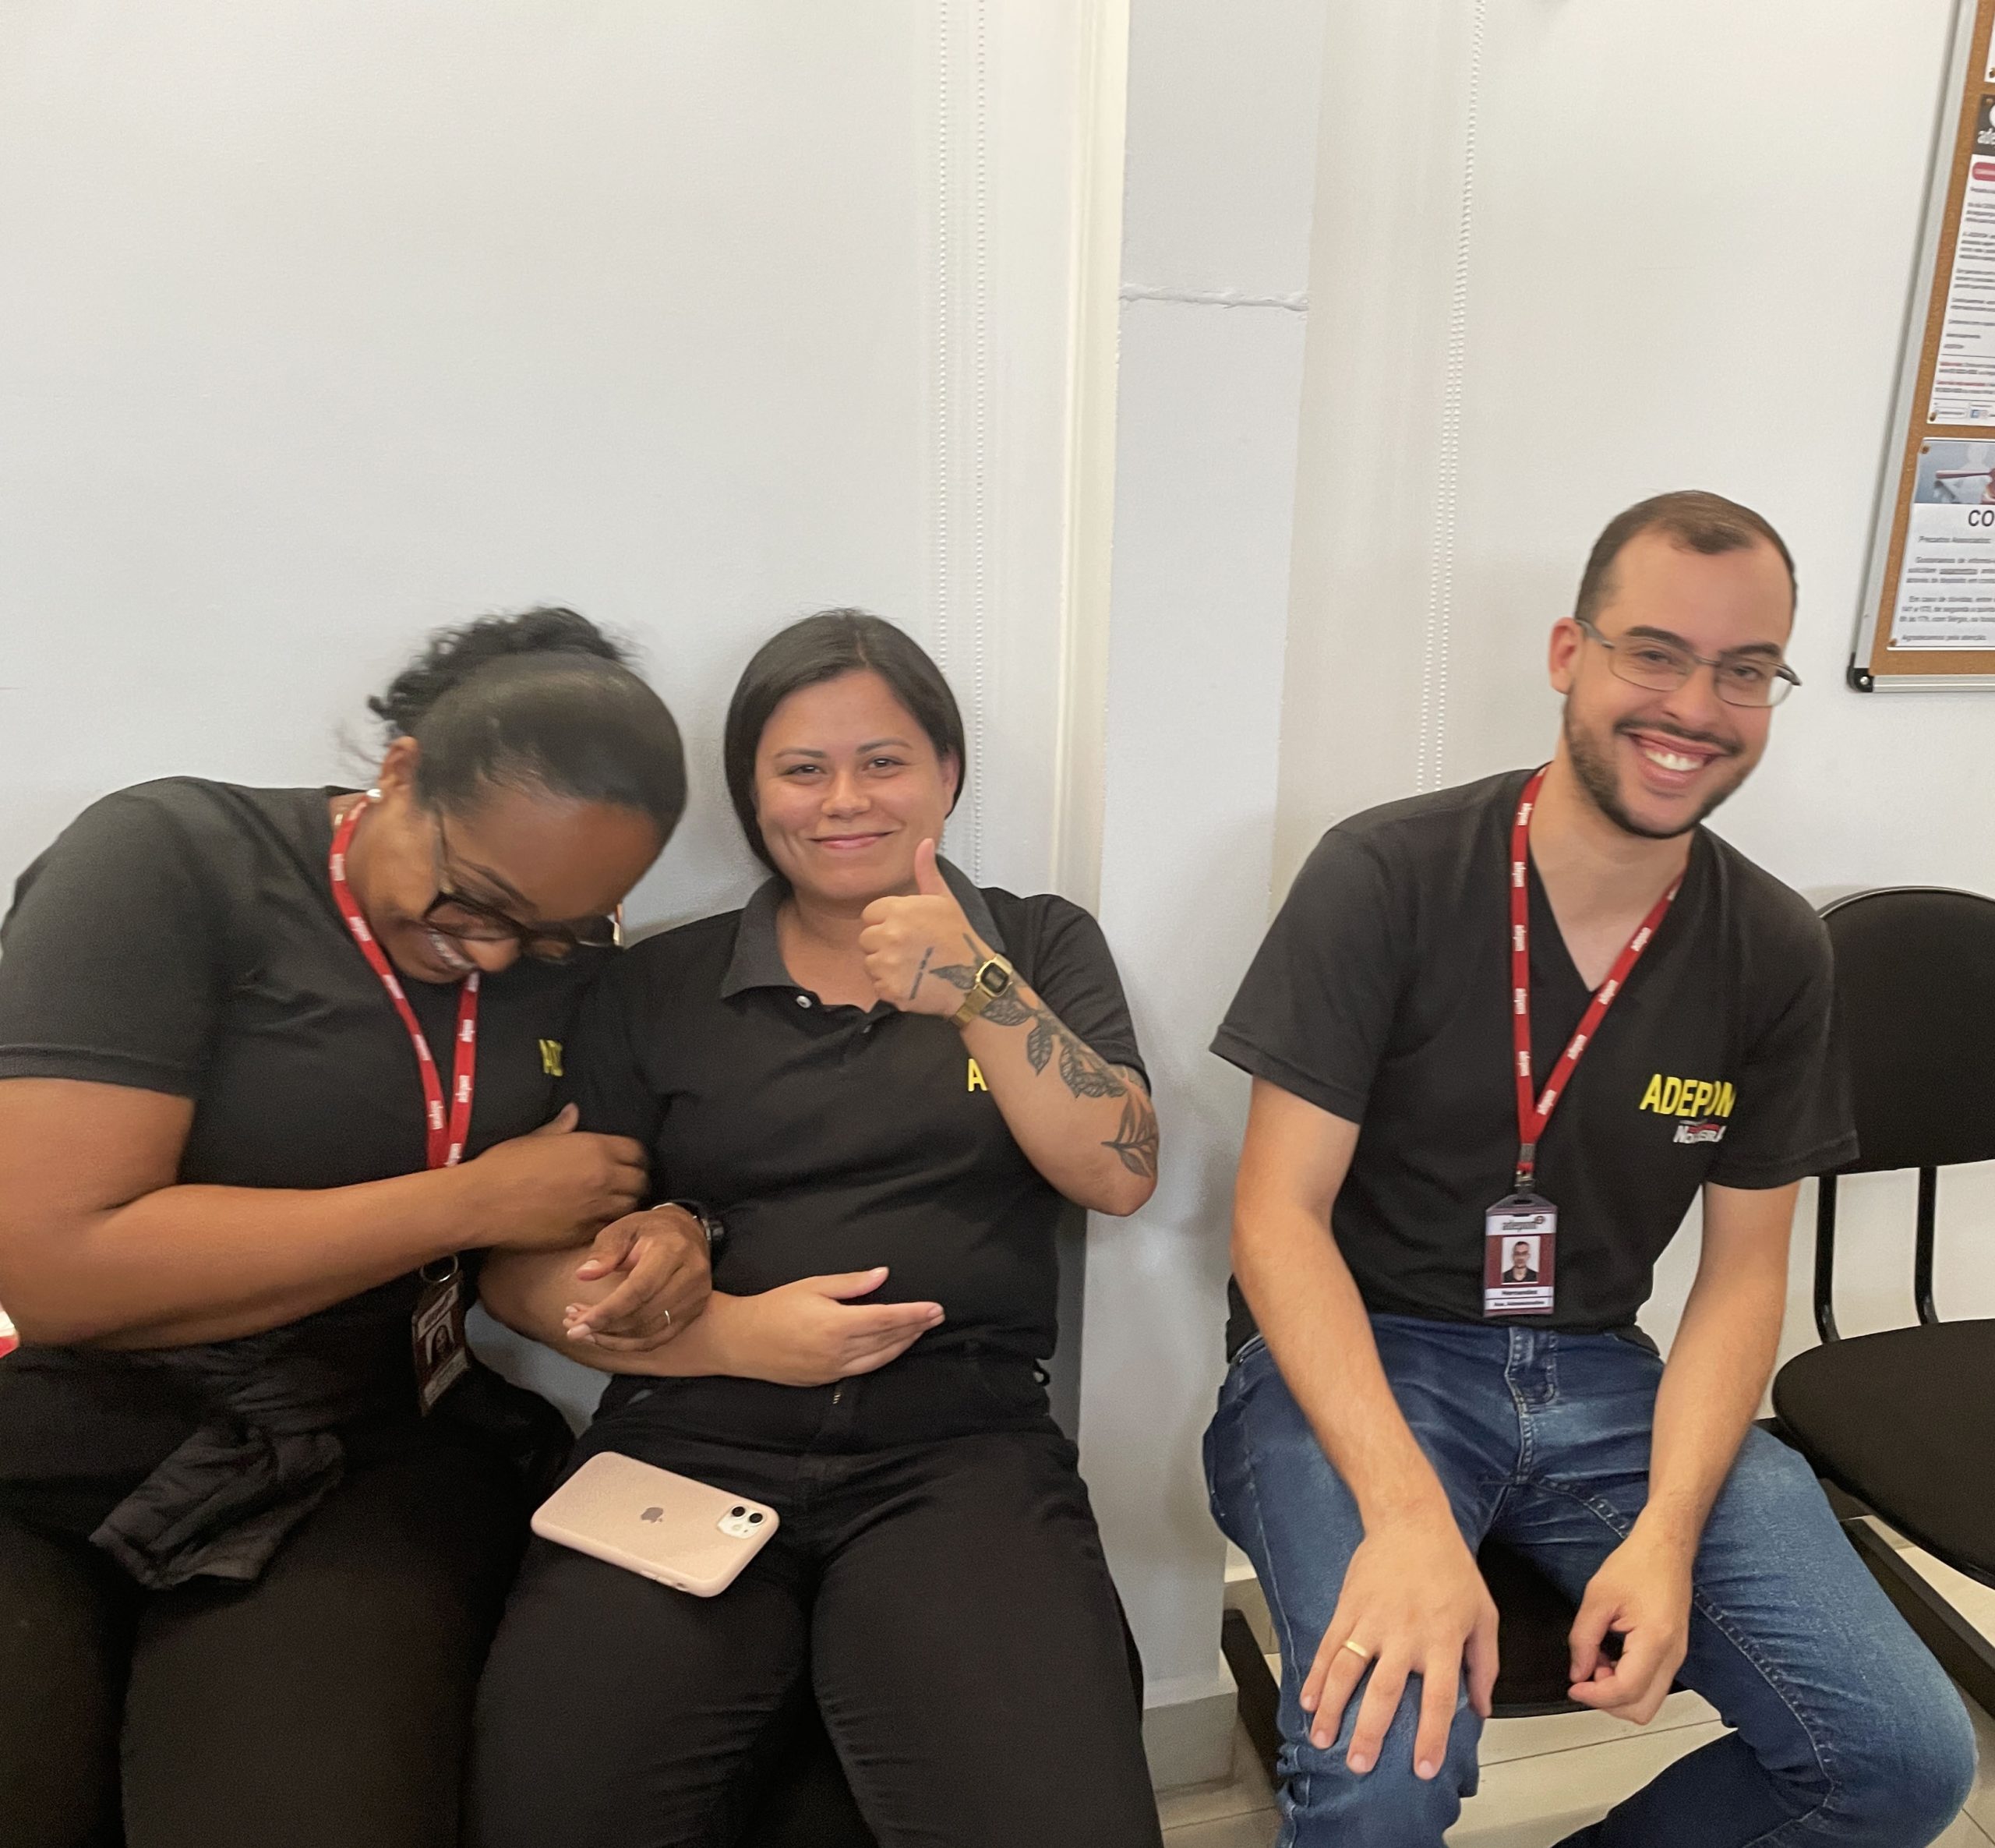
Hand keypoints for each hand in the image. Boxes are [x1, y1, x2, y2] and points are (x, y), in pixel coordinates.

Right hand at [461, 1105, 648, 1251]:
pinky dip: (608, 1225)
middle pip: (641, 1180)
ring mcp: (596, 1208)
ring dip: (625, 1204)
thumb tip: (573, 1112)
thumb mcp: (536, 1138)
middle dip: (634, 1181)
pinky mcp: (584, 1234)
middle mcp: (603, 1177)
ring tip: (609, 1203)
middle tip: (620, 1184)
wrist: (482, 1202)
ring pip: (630, 1207)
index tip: (625, 1161)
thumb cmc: (504, 1165)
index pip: (638, 1151)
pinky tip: (593, 1221)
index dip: (633, 1156)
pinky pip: (610, 1229)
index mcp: (595, 1148)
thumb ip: (562, 1127)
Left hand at [559, 1206, 711, 1350]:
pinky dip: (630, 1344)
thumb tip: (583, 1275)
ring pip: (650, 1331)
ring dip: (613, 1338)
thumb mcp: (623, 1228)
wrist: (686, 1232)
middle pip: (644, 1314)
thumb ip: (604, 1252)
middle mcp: (691, 1275)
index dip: (609, 1310)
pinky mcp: (694, 1311)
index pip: (640, 1288)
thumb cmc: (648, 1230)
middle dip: (605, 1326)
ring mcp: (696, 1296)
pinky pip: (659, 1338)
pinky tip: (606, 1338)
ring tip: (585, 1331)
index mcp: (673, 1250)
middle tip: (573, 1328)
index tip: (580, 1323)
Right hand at [718, 1268, 943, 1386]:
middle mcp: (839, 1351)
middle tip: (938, 1315)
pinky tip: (894, 1347)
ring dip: (905, 1343)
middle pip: (889, 1338)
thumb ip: (851, 1283)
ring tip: (922, 1330)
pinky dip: (885, 1356)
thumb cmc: (775, 1307)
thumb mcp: (812, 1286)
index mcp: (837, 1324)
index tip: (935, 1308)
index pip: (888, 1318)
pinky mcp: (827, 1379)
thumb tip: (883, 1276)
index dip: (915, 1314)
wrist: (741, 1341)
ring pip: (881, 1357)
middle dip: (916, 1327)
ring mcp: (834, 1369)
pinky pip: (865, 1368)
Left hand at [858, 840, 981, 1017]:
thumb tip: (924, 843)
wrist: (974, 979)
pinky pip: (877, 985)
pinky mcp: (889, 988)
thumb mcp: (945, 900)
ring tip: (912, 965)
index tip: (906, 930)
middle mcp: (889, 935)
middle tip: (911, 949)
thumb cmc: (960, 939)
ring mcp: (888, 964)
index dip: (886, 922)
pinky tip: (911, 981)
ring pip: (869, 962)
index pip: (870, 914)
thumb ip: (927, 871)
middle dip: (883, 944)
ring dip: (885, 966)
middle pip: (866, 939)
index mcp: (898, 910)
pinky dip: (891, 986)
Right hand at [1300, 1512, 1497, 1780]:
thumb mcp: (1483, 1614)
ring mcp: (1372, 1620)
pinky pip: (1328, 1646)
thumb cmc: (1451, 1568)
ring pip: (1347, 1671)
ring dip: (1332, 1708)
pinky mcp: (1348, 1607)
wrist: (1411, 1520)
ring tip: (1322, 1738)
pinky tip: (1308, 1700)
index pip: (1438, 1698)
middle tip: (1359, 1765)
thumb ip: (1484, 1665)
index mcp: (1443, 1640)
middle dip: (1370, 1733)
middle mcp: (1406, 1634)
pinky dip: (1316, 1675)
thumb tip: (1481, 1709)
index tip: (1422, 1769)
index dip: (1431, 1736)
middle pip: (1385, 1692)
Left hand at [1566, 1527, 1692, 1722]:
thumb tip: (1577, 1673)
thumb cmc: (1637, 1564)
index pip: (1626, 1691)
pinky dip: (1628, 1681)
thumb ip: (1583, 1639)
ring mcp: (1677, 1658)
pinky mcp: (1673, 1654)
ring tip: (1598, 1658)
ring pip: (1648, 1701)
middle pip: (1642, 1709)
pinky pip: (1651, 1684)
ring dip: (1617, 1691)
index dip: (1595, 1696)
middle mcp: (1673, 1657)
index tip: (1574, 1686)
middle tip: (1587, 1671)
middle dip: (1608, 1700)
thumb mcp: (1597, 1597)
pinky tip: (1611, 1655)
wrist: (1666, 1549)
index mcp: (1655, 1641)